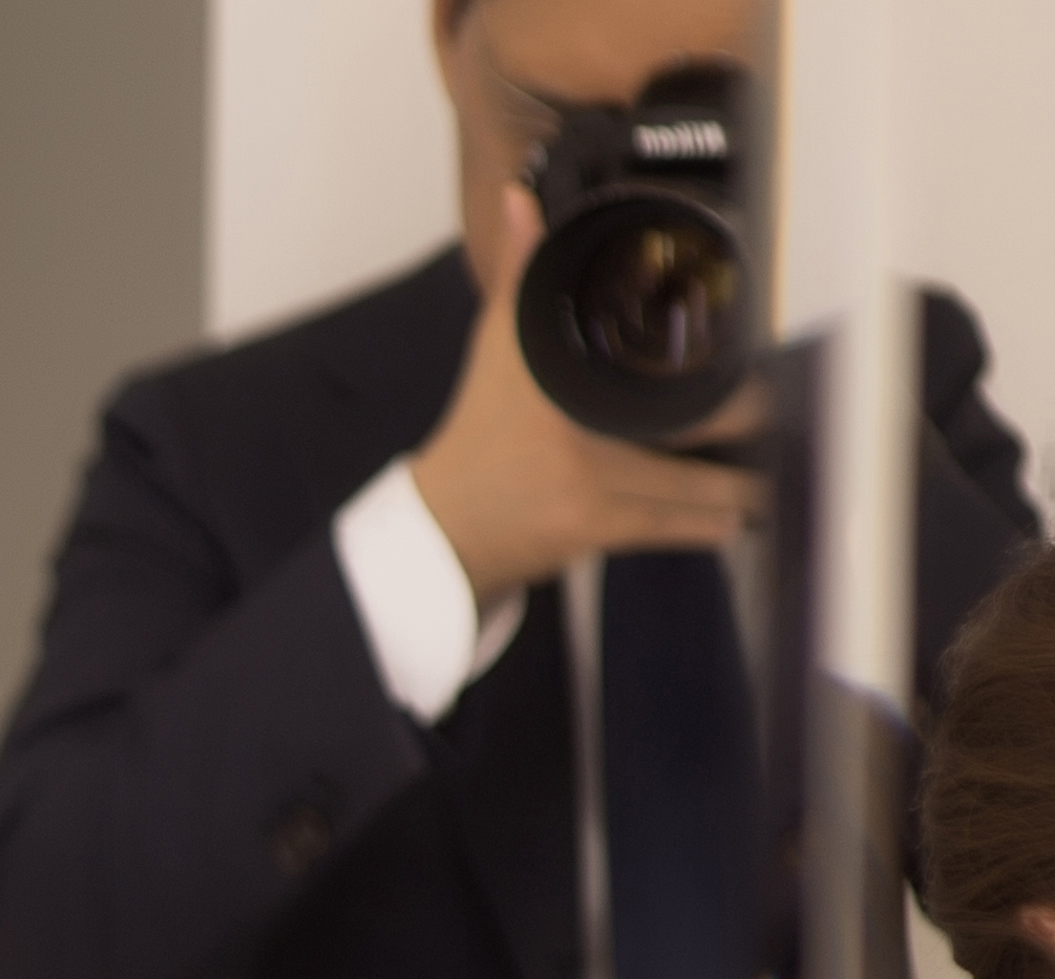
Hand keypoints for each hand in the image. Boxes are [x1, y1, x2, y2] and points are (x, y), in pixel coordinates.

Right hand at [406, 183, 758, 605]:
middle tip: (785, 409)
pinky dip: (709, 525)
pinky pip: (670, 527)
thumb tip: (518, 199)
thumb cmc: (475, 436)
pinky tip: (740, 520)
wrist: (441, 528)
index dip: (713, 360)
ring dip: (740, 484)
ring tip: (776, 474)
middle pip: (696, 426)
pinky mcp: (594, 530)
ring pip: (694, 486)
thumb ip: (517, 272)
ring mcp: (590, 488)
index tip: (763, 350)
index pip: (652, 364)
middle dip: (749, 420)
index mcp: (565, 383)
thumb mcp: (494, 348)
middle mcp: (582, 434)